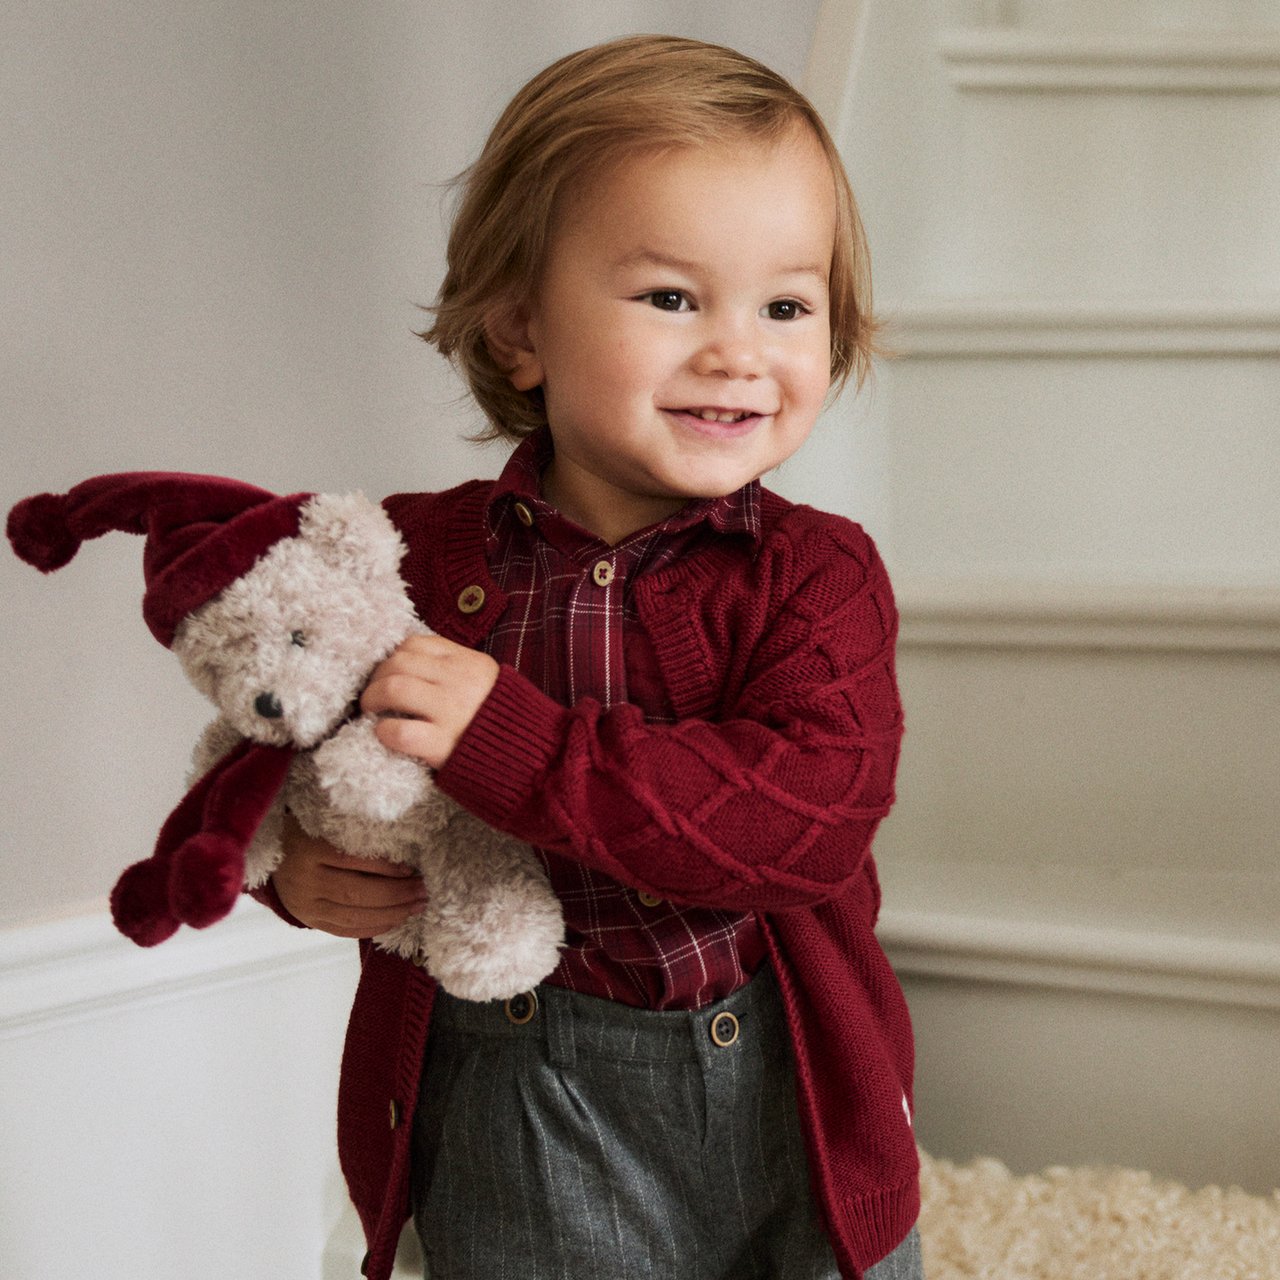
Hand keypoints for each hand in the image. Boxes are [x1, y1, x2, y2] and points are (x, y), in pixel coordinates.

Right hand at [271, 812, 427, 937]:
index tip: (412, 868)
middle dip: (396, 894)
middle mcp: (305, 880)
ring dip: (391, 913)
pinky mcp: (308, 920)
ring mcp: (304, 904)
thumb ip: (354, 835)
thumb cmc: (308, 830)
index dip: (385, 867)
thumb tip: (401, 852)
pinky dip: (372, 927)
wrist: (270, 852)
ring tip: (416, 906)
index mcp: (309, 848)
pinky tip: (395, 921)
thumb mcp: (325, 823)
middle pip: (356, 892)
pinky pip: (344, 930)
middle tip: (423, 890)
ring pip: (353, 915)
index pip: (353, 861)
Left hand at [361, 634, 499, 768]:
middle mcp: (459, 682)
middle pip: (398, 663)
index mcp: (469, 662)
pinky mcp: (443, 745)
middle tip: (372, 695)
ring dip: (372, 699)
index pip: (415, 644)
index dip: (393, 657)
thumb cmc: (503, 721)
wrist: (533, 758)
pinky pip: (400, 732)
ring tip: (372, 711)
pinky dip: (385, 731)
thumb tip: (409, 661)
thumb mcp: (487, 680)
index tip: (389, 673)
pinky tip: (384, 734)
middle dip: (376, 678)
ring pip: (394, 689)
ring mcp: (451, 712)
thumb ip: (456, 667)